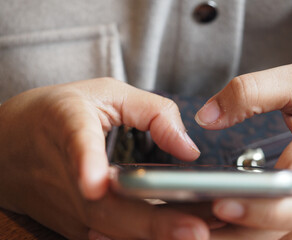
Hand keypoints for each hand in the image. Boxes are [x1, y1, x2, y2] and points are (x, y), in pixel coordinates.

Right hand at [0, 78, 208, 239]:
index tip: (94, 184)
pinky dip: (147, 237)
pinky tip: (178, 233)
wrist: (6, 144)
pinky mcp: (75, 225)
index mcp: (67, 127)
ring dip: (157, 236)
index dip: (85, 163)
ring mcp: (68, 207)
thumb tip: (189, 149)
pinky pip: (113, 235)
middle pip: (104, 207)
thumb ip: (153, 112)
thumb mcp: (105, 94)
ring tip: (200, 232)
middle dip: (152, 224)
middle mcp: (65, 176)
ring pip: (112, 230)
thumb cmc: (59, 114)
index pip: (76, 146)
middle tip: (196, 230)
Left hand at [195, 63, 291, 239]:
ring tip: (178, 219)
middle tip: (179, 220)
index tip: (223, 203)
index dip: (261, 209)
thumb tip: (207, 116)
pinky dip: (224, 229)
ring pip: (255, 239)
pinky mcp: (289, 224)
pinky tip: (195, 217)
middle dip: (221, 231)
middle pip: (266, 233)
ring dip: (216, 234)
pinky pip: (254, 234)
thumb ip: (253, 92)